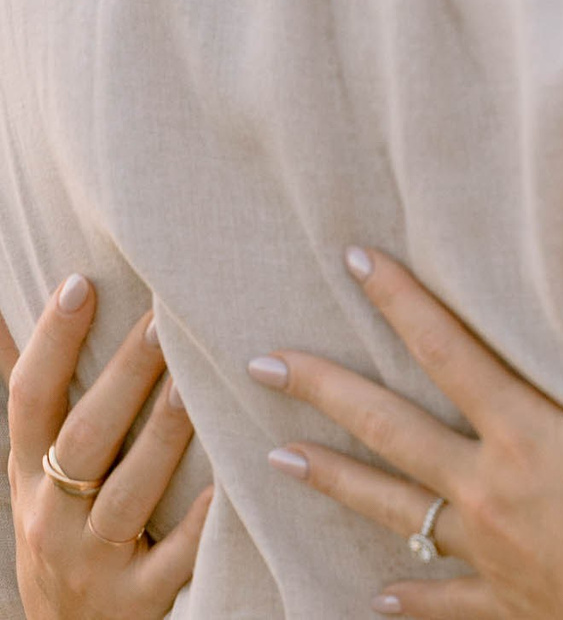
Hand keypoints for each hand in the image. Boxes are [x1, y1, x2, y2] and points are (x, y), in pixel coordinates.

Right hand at [5, 277, 212, 619]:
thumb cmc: (64, 530)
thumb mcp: (33, 473)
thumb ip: (35, 398)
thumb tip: (10, 309)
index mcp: (28, 474)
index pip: (28, 399)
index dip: (49, 341)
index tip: (81, 282)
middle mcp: (52, 515)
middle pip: (85, 437)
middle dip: (125, 376)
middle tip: (167, 316)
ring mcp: (93, 560)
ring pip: (129, 491)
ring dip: (165, 435)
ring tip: (201, 380)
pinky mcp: (139, 599)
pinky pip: (176, 554)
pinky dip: (203, 519)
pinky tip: (234, 480)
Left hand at [251, 218, 562, 619]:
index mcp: (526, 438)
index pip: (448, 353)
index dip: (402, 302)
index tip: (355, 260)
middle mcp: (488, 491)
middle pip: (391, 430)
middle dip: (326, 391)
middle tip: (264, 363)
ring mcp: (487, 553)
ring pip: (391, 510)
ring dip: (334, 480)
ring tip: (277, 459)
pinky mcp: (504, 602)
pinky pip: (442, 599)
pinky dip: (410, 596)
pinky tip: (381, 596)